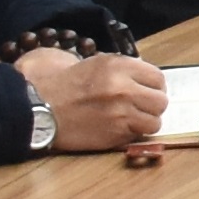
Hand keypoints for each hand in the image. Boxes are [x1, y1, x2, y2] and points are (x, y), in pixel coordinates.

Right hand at [25, 52, 165, 153]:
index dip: (153, 86)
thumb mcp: (94, 63)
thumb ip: (122, 68)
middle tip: (140, 107)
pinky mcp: (113, 134)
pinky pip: (138, 135)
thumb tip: (145, 77)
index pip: (158, 78)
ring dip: (145, 121)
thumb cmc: (63, 84)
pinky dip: (132, 133)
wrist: (37, 107)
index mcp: (118, 66)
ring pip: (155, 121)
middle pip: (161, 101)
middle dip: (152, 104)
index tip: (146, 90)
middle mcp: (123, 88)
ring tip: (131, 119)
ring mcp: (120, 113)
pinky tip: (119, 128)